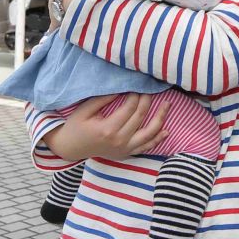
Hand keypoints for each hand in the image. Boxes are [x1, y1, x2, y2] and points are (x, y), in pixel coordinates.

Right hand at [42, 93, 170, 161]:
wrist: (70, 148)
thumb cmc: (76, 126)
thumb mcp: (85, 109)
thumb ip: (104, 98)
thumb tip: (123, 88)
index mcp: (108, 129)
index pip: (130, 108)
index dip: (136, 94)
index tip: (137, 85)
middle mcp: (119, 141)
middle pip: (141, 117)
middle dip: (147, 100)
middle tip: (151, 88)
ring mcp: (124, 149)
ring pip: (149, 134)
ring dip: (160, 118)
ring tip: (168, 105)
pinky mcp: (126, 154)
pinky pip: (146, 148)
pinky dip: (157, 139)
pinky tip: (166, 131)